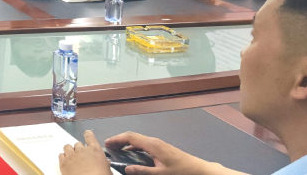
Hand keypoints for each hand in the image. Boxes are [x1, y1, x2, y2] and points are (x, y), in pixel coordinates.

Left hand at [59, 130, 110, 174]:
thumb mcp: (107, 169)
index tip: (87, 134)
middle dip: (79, 149)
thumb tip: (105, 163)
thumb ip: (104, 163)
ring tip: (72, 157)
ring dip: (70, 151)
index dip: (88, 135)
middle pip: (78, 143)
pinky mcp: (63, 163)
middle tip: (82, 156)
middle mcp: (82, 150)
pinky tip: (66, 162)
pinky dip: (63, 157)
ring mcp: (71, 156)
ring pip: (67, 147)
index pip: (89, 136)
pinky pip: (61, 155)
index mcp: (95, 150)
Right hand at [104, 131, 232, 174]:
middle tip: (109, 146)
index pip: (130, 137)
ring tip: (117, 150)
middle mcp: (154, 141)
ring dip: (126, 143)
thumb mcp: (160, 173)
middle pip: (133, 136)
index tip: (107, 143)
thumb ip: (142, 171)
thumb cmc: (182, 171)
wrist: (199, 170)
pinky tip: (132, 154)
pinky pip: (143, 144)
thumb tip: (127, 168)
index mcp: (152, 145)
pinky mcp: (162, 148)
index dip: (117, 139)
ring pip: (138, 140)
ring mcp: (159, 144)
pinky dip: (134, 146)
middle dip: (119, 139)